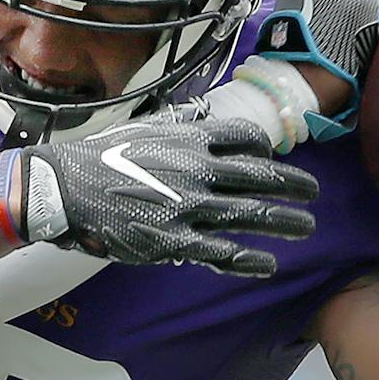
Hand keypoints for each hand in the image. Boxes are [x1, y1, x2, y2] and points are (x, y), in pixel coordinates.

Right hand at [17, 107, 318, 275]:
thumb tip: (204, 116)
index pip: (247, 140)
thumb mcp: (144, 128)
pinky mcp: (174, 242)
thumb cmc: (100, 156)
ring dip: (285, 221)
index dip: (267, 151)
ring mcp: (188, 208)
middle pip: (261, 177)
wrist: (65, 189)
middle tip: (313, 192)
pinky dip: (250, 259)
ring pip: (251, 214)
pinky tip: (267, 263)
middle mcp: (196, 170)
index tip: (274, 161)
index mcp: (190, 139)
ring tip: (305, 226)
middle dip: (294, 185)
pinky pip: (222, 252)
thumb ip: (180, 125)